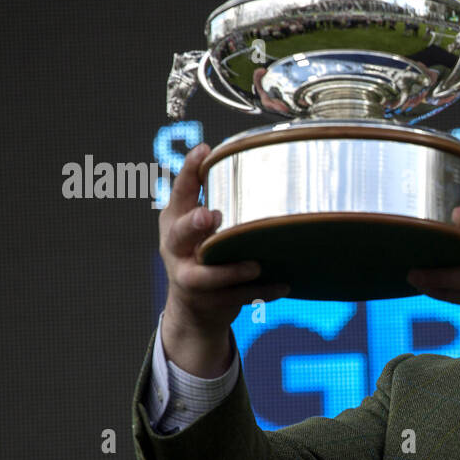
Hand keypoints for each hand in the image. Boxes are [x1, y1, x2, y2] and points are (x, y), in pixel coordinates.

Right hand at [159, 144, 290, 363]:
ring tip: (254, 265)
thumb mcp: (199, 225)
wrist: (194, 308)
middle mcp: (176, 248)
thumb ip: (216, 199)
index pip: (180, 192)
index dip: (189, 171)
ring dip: (231, 269)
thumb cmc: (203, 252)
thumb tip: (257, 157)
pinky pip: (238, 297)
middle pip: (180, 234)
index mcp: (174, 221)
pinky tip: (284, 285)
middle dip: (194, 224)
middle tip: (210, 215)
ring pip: (207, 275)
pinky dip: (262, 291)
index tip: (204, 151)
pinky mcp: (209, 301)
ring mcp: (189, 277)